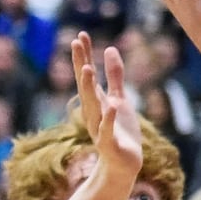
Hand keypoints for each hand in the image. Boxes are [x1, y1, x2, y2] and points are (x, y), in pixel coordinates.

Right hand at [73, 33, 142, 177]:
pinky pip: (107, 130)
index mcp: (96, 101)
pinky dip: (109, 120)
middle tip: (76, 43)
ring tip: (88, 68)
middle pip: (85, 85)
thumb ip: (115, 76)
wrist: (124, 164)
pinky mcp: (109, 144)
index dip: (84, 55)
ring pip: (93, 106)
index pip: (87, 74)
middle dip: (81, 64)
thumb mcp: (119, 99)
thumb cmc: (120, 131)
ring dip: (89, 88)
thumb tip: (110, 49)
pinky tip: (112, 107)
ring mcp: (99, 128)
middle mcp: (93, 112)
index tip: (81, 35)